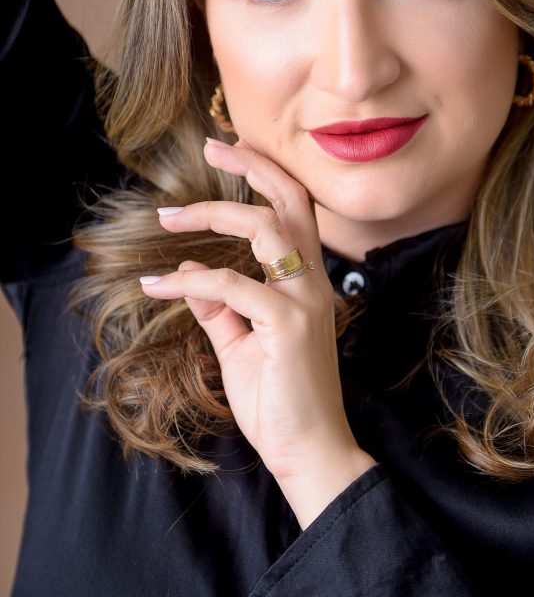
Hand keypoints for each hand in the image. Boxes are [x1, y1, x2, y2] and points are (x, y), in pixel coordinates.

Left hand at [139, 138, 364, 486]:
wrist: (308, 451)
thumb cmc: (280, 400)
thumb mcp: (241, 345)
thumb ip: (221, 308)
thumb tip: (192, 273)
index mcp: (308, 283)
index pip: (296, 212)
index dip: (268, 175)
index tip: (232, 151)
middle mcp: (314, 282)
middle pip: (291, 202)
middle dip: (254, 166)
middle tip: (213, 145)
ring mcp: (305, 301)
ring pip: (265, 229)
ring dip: (212, 214)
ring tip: (168, 218)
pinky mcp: (288, 325)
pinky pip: (229, 286)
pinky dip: (189, 279)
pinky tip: (157, 284)